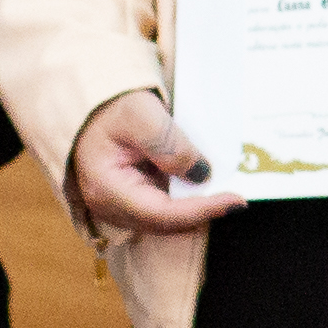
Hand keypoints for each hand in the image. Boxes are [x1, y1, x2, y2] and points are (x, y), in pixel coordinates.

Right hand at [68, 90, 241, 237]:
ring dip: (197, 207)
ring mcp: (119, 206)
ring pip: (167, 219)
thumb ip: (170, 145)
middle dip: (203, 211)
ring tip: (226, 190)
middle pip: (166, 223)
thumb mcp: (140, 114)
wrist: (89, 104)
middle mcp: (110, 206)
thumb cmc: (108, 107)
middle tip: (237, 197)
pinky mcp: (131, 200)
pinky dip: (187, 199)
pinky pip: (164, 207)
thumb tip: (201, 174)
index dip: (201, 211)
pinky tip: (207, 185)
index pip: (162, 214)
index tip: (235, 200)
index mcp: (107, 189)